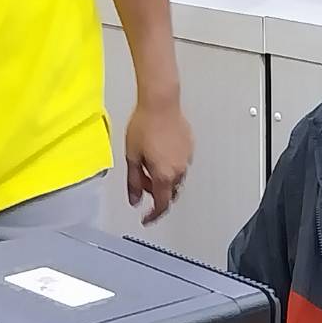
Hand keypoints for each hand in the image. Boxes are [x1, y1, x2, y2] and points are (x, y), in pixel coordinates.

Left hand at [125, 99, 193, 224]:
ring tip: (148, 161)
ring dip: (163, 177)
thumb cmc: (145, 125)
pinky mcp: (189, 146)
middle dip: (155, 191)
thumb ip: (133, 182)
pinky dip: (169, 164)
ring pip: (175, 177)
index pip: (162, 204)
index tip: (147, 219)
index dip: (153, 215)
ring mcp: (186, 157)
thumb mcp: (132, 156)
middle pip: (169, 191)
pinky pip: (180, 163)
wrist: (160, 103)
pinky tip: (158, 151)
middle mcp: (178, 169)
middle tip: (140, 181)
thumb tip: (134, 199)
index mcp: (164, 175)